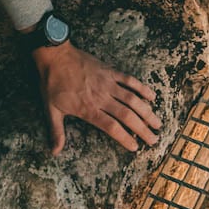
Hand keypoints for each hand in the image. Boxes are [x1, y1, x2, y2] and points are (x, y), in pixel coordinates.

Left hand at [33, 41, 160, 156]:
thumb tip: (54, 152)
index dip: (125, 138)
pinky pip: (129, 80)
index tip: (135, 147)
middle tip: (154, 140)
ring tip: (157, 123)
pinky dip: (142, 88)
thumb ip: (56, 132)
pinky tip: (152, 96)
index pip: (111, 127)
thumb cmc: (52, 84)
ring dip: (146, 112)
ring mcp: (108, 83)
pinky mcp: (110, 71)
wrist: (54, 56)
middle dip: (142, 129)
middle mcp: (101, 97)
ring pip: (132, 100)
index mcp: (88, 109)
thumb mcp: (50, 110)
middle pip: (127, 116)